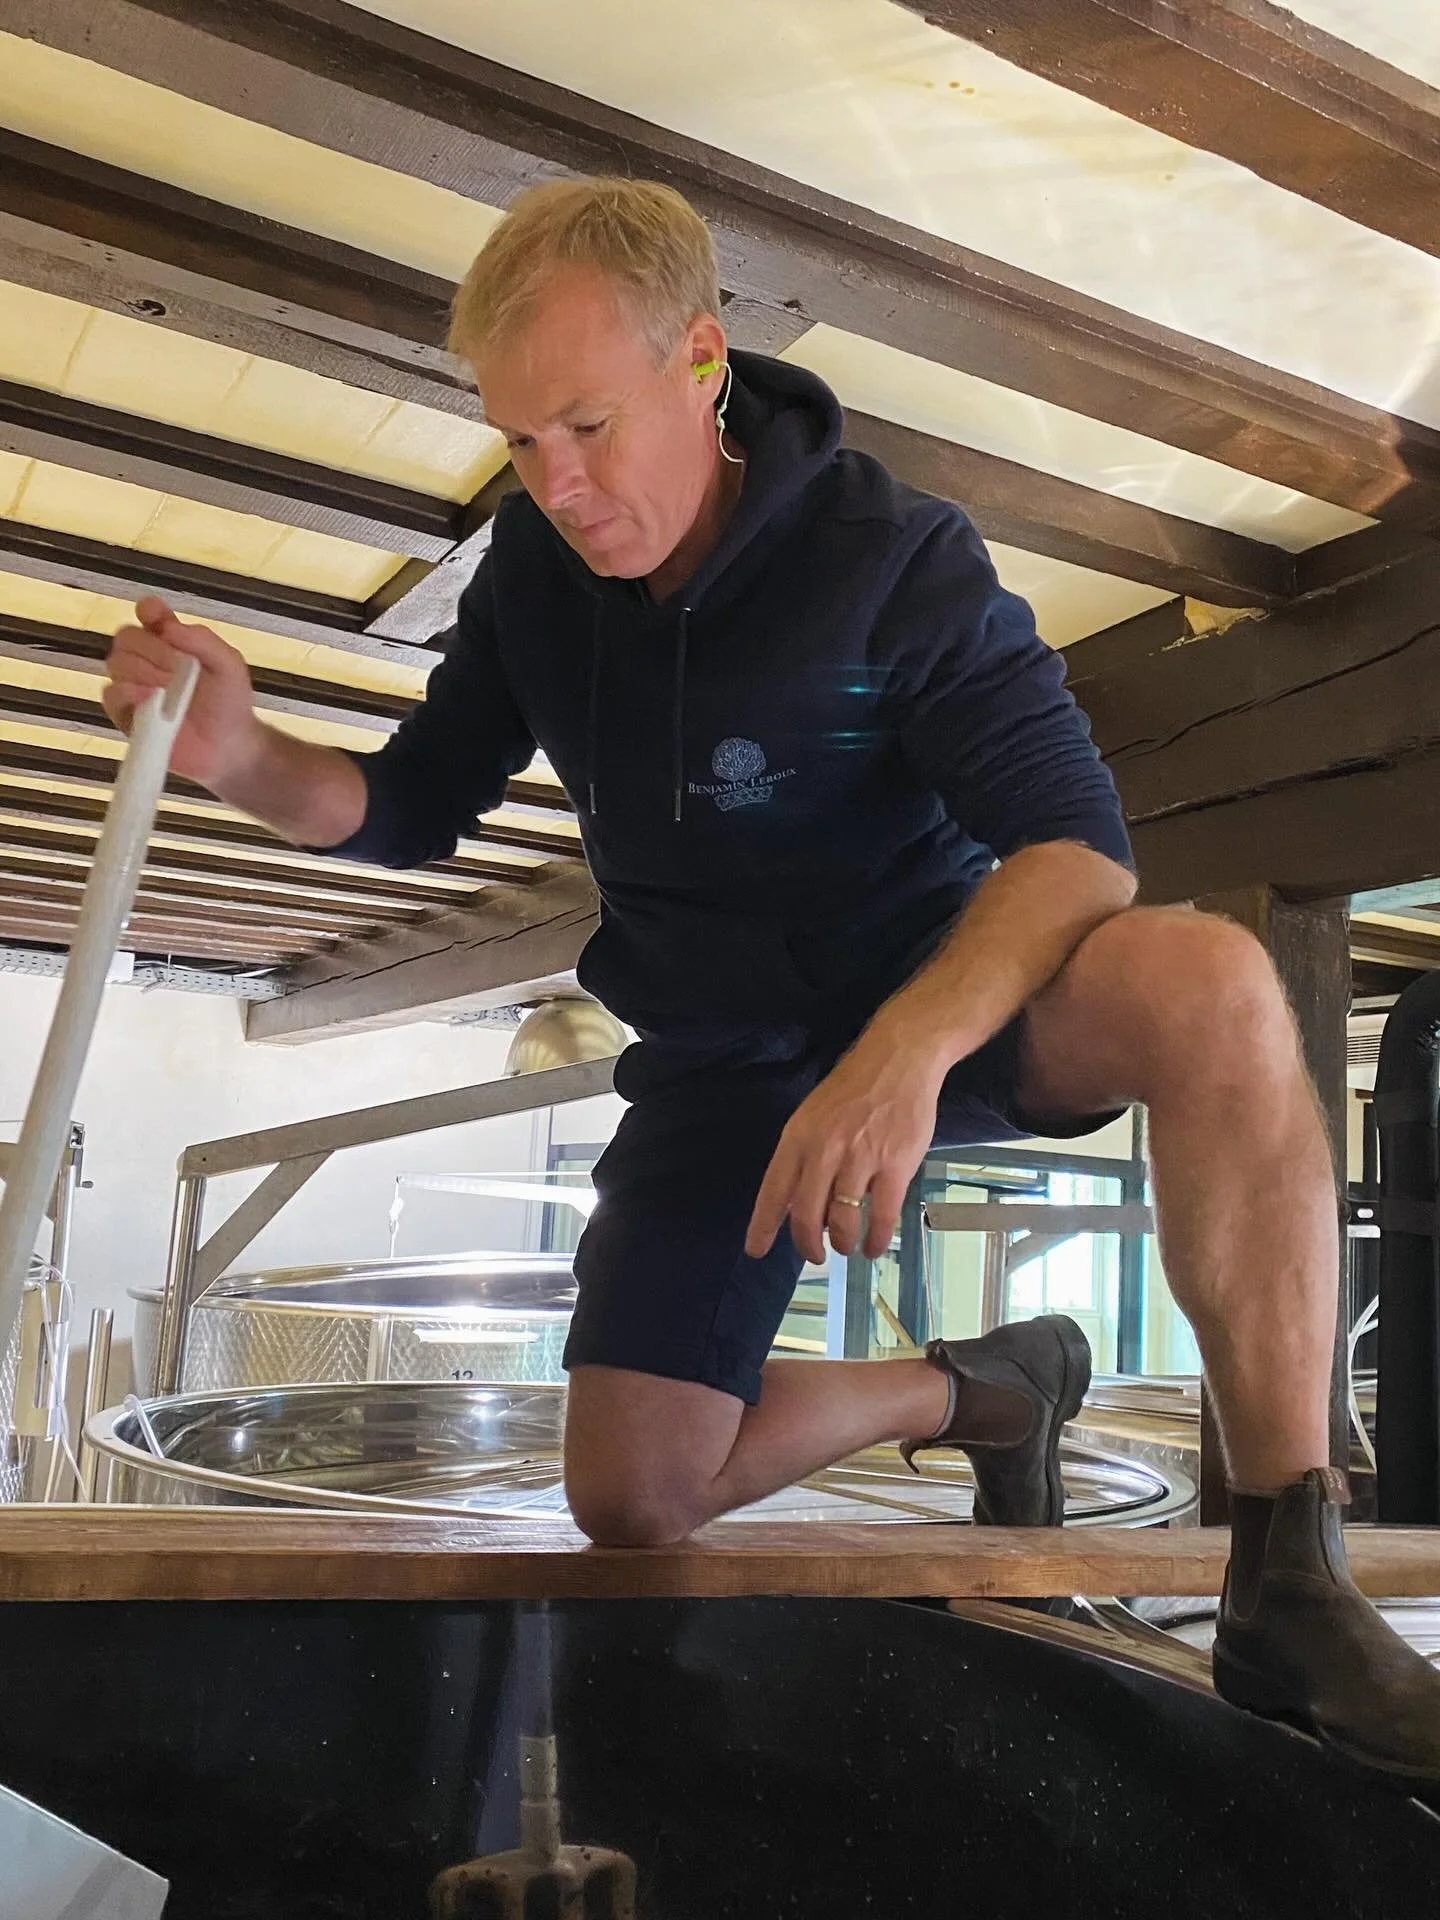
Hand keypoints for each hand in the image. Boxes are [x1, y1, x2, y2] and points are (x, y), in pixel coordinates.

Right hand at [104, 597, 262, 788]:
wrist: (228, 747)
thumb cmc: (229, 704)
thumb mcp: (228, 666)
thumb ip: (204, 640)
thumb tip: (169, 628)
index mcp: (171, 640)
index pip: (149, 612)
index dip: (149, 610)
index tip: (159, 619)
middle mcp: (148, 659)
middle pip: (127, 636)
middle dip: (153, 650)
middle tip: (179, 669)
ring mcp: (134, 685)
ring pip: (117, 663)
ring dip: (143, 672)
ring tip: (170, 691)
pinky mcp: (125, 714)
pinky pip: (110, 695)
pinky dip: (128, 694)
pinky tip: (149, 700)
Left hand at [745, 1034, 944, 1264]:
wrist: (897, 1059)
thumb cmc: (854, 1089)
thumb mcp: (814, 1116)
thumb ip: (804, 1155)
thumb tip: (800, 1200)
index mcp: (798, 1137)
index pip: (773, 1191)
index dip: (763, 1225)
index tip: (756, 1250)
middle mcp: (824, 1151)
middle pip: (805, 1215)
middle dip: (807, 1244)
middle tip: (814, 1256)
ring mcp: (859, 1159)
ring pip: (842, 1221)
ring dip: (842, 1243)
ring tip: (846, 1246)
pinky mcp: (894, 1165)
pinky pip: (880, 1216)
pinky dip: (875, 1239)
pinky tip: (873, 1246)